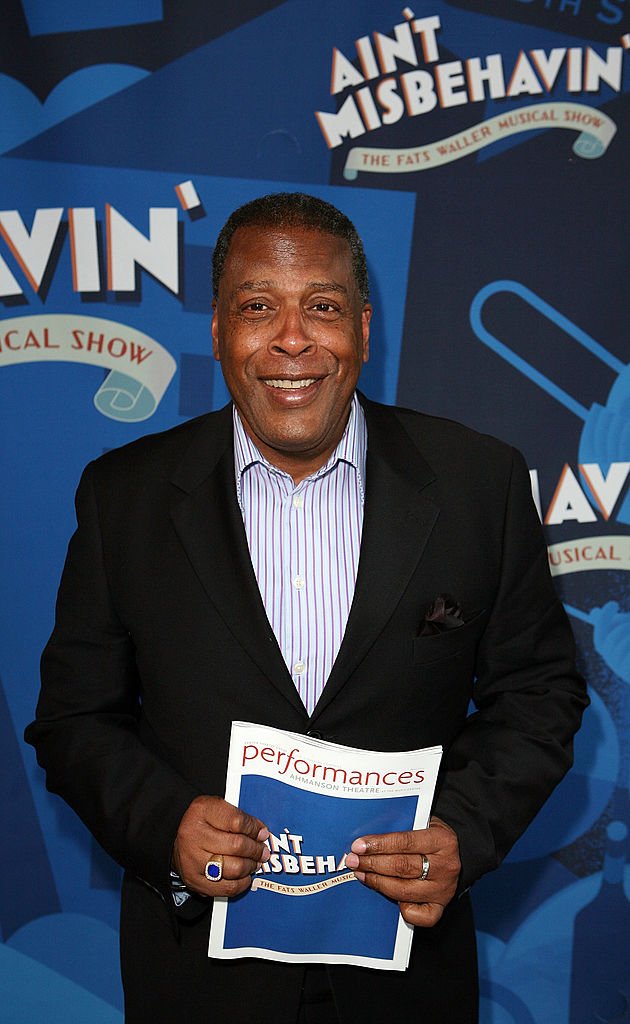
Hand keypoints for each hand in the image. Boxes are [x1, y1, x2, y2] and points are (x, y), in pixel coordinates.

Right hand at [172, 795, 269, 897]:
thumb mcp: (216, 808)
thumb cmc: (202, 822)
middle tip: (263, 851)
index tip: (262, 833)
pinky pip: (226, 887)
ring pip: (233, 868)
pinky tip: (245, 876)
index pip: (237, 821)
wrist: (176, 840)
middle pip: (236, 846)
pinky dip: (241, 883)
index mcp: (201, 811)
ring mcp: (193, 860)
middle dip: (255, 850)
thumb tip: (261, 833)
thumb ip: (238, 817)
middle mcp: (194, 835)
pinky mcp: (194, 881)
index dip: (254, 828)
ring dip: (250, 866)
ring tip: (254, 863)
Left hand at [345, 816, 460, 926]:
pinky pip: (419, 916)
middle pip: (402, 867)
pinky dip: (402, 909)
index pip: (405, 842)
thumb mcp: (424, 823)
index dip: (379, 845)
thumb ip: (402, 828)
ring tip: (361, 874)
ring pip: (404, 891)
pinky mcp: (441, 906)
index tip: (358, 846)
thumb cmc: (434, 836)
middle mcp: (445, 866)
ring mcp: (443, 889)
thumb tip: (369, 838)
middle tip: (353, 861)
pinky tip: (389, 897)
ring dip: (378, 883)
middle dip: (372, 864)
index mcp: (442, 841)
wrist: (460, 853)